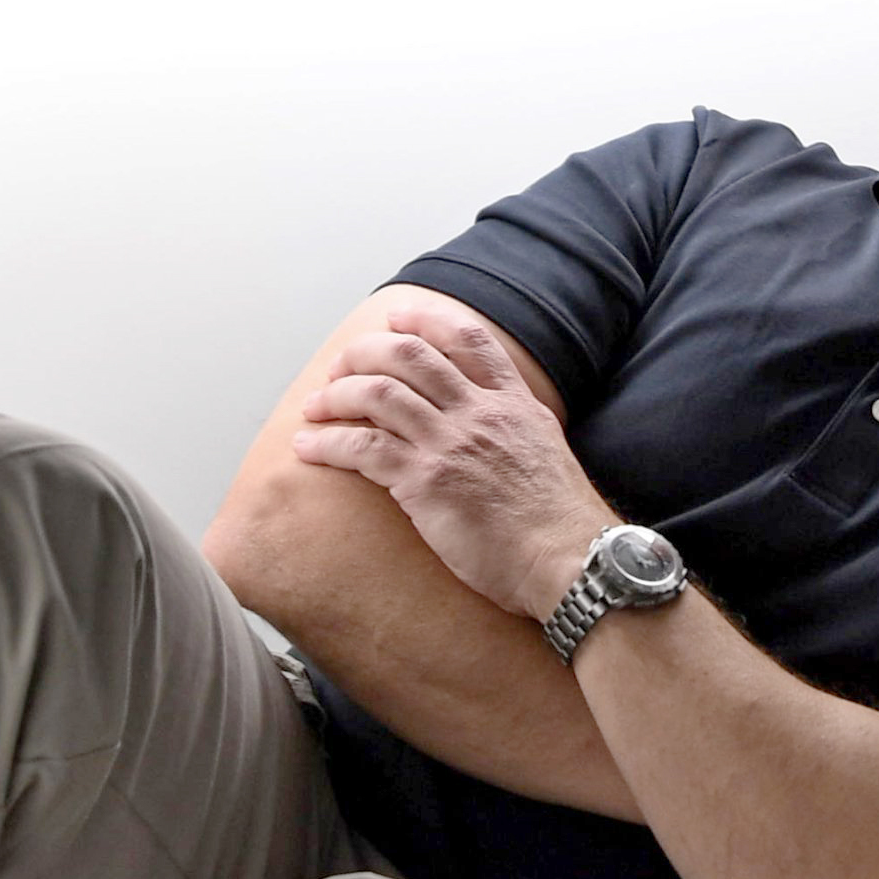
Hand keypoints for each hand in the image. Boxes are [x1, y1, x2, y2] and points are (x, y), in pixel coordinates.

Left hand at [294, 305, 618, 618]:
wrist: (570, 561)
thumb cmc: (559, 525)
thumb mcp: (547, 453)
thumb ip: (515, 428)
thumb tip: (494, 425)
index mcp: (513, 403)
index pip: (468, 339)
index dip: (426, 321)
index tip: (396, 317)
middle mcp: (480, 413)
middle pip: (410, 356)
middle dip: (364, 353)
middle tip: (340, 368)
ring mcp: (451, 444)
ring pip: (378, 393)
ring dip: (336, 395)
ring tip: (315, 406)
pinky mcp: (426, 481)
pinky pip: (362, 448)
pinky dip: (327, 443)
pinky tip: (307, 447)